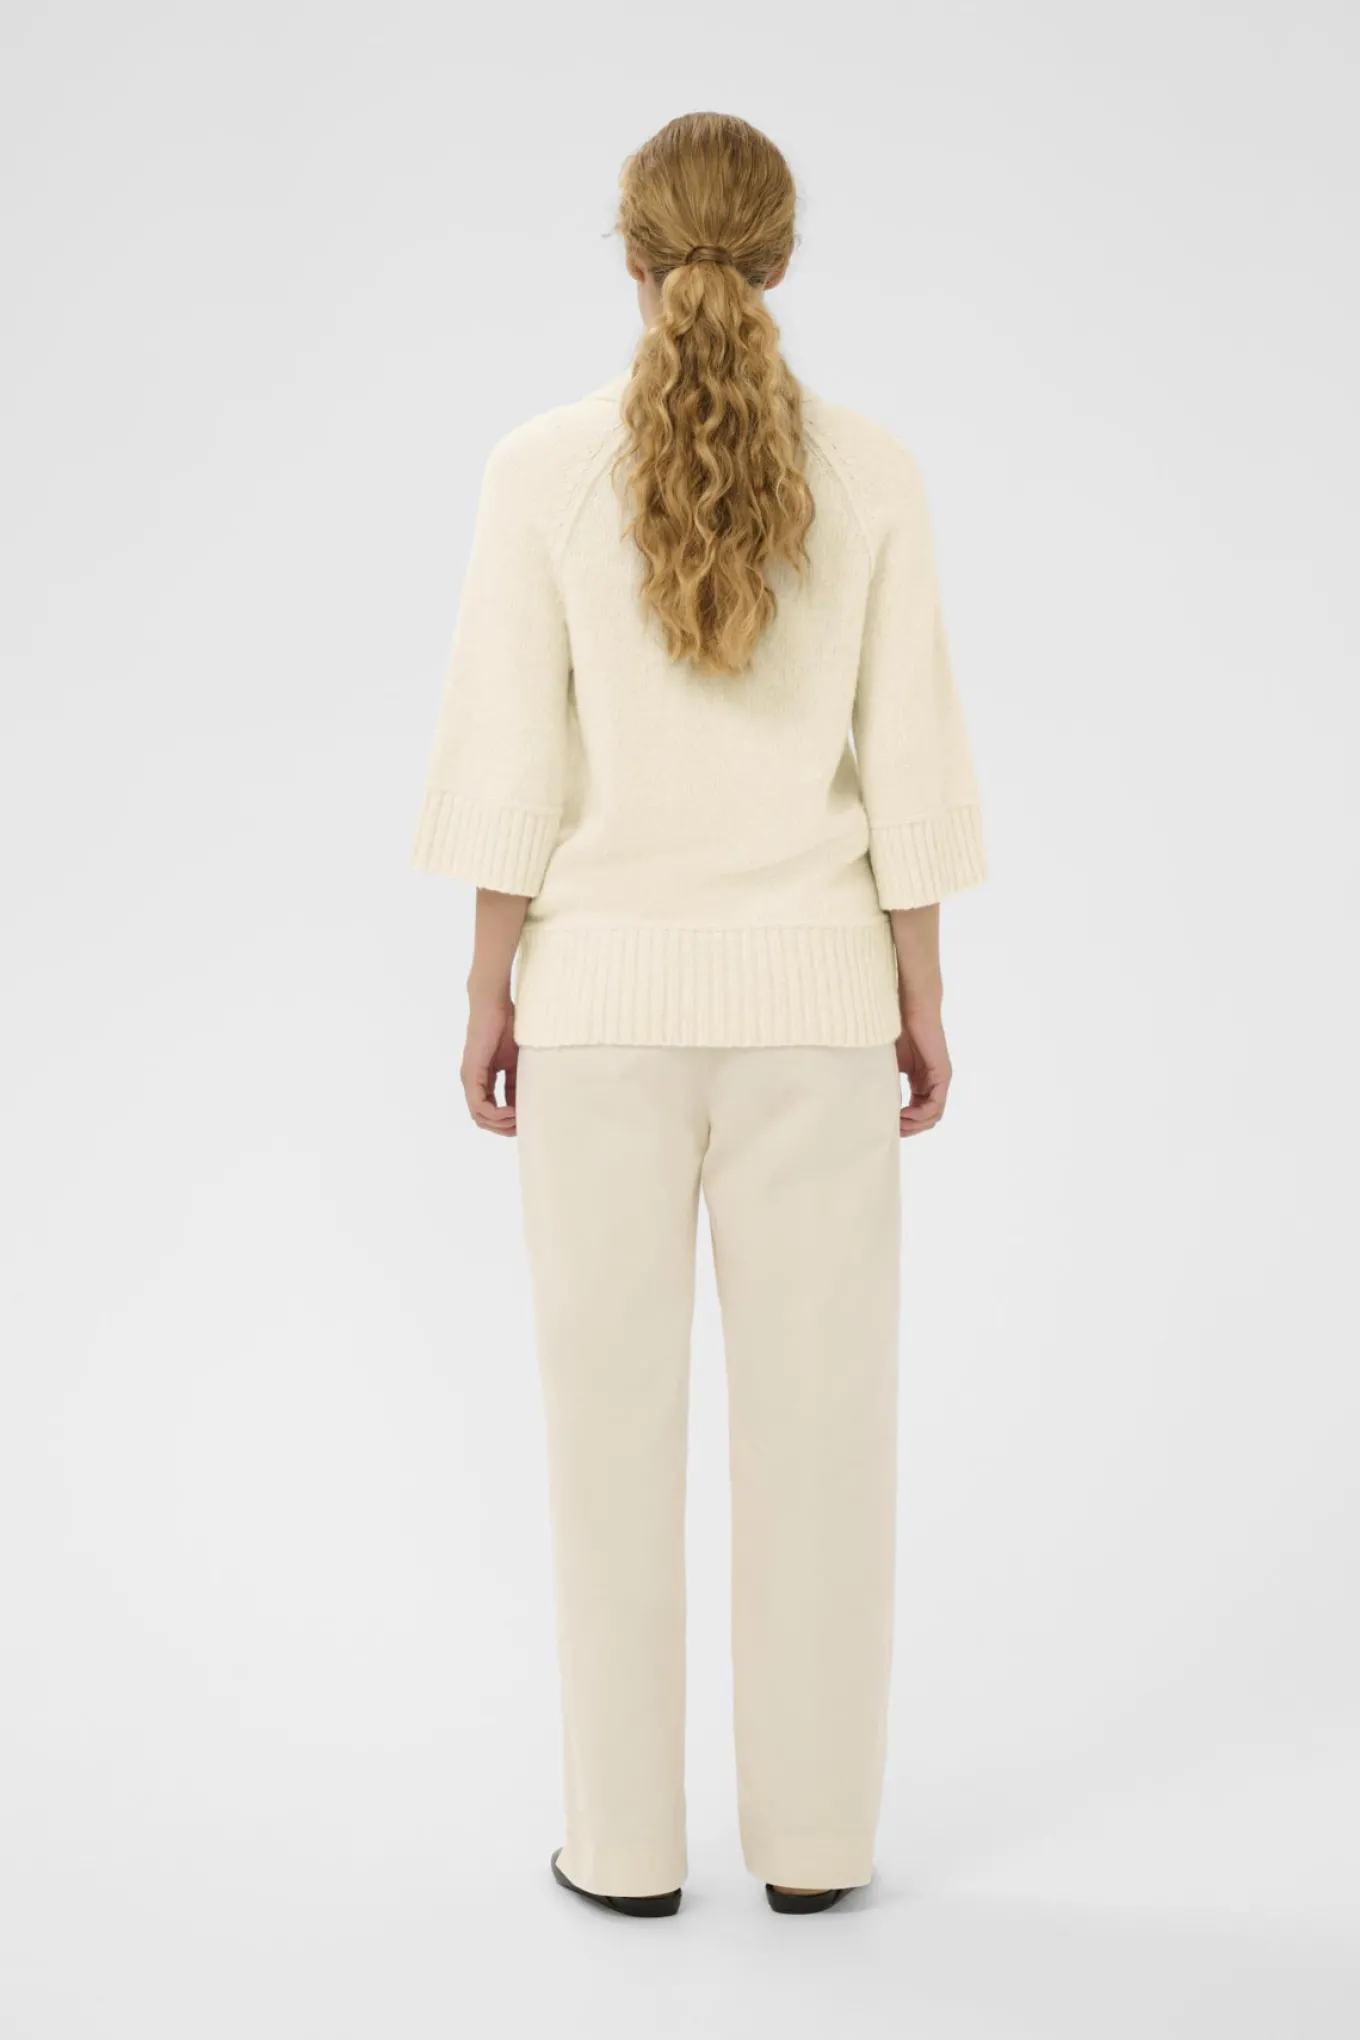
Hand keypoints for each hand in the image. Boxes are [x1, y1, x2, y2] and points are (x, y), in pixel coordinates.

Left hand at [461, 992, 517, 1135]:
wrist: (494, 1005)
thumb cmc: (506, 1026)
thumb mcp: (516, 1062)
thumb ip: (516, 1083)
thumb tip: (524, 1105)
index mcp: (482, 1080)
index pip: (490, 1111)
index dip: (506, 1122)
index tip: (525, 1123)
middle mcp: (472, 1083)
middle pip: (482, 1120)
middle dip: (503, 1128)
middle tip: (522, 1127)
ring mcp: (469, 1079)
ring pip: (479, 1117)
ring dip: (501, 1123)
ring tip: (519, 1119)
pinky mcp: (472, 1074)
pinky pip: (480, 1105)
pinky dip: (497, 1113)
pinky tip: (512, 1112)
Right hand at [896, 1001, 951, 1136]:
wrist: (909, 1008)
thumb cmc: (895, 1030)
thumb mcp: (887, 1064)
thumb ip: (885, 1083)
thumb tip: (871, 1106)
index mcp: (921, 1082)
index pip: (918, 1113)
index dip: (904, 1124)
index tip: (887, 1126)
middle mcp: (933, 1083)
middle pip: (927, 1119)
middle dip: (909, 1128)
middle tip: (892, 1132)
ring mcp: (939, 1080)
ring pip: (933, 1116)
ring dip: (914, 1124)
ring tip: (897, 1125)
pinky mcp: (942, 1075)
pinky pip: (936, 1105)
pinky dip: (920, 1114)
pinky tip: (904, 1114)